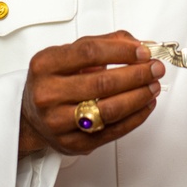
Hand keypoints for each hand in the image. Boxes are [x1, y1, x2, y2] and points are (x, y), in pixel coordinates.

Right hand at [19, 31, 164, 156]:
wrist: (30, 118)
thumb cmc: (53, 82)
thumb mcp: (67, 54)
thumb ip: (102, 44)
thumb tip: (136, 43)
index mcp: (45, 65)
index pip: (89, 52)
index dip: (121, 51)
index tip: (143, 51)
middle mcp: (48, 94)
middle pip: (103, 82)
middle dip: (137, 74)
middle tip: (155, 68)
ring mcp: (59, 122)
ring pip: (109, 110)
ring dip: (139, 97)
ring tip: (153, 86)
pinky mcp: (73, 143)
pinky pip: (112, 131)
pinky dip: (135, 117)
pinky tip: (145, 105)